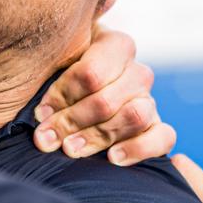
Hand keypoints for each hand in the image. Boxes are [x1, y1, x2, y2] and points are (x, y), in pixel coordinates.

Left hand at [33, 28, 175, 164]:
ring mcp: (148, 100)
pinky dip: (139, 148)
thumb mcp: (48, 57)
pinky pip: (163, 137)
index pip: (92, 72)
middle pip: (108, 99)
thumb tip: (49, 52)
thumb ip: (47, 49)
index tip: (40, 112)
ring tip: (70, 149)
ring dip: (97, 136)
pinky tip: (112, 158)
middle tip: (46, 138)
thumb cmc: (50, 77)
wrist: (63, 103)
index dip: (63, 95)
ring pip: (136, 115)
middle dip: (72, 121)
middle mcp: (135, 70)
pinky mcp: (156, 128)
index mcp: (112, 44)